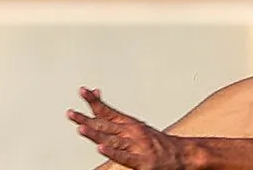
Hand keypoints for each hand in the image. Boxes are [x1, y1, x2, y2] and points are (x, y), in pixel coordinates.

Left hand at [68, 87, 189, 169]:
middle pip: (105, 124)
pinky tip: (101, 148)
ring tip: (81, 128)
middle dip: (86, 118)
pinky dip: (112, 151)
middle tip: (71, 113)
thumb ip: (118, 122)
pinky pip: (124, 156)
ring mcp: (136, 146)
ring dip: (96, 133)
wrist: (182, 155)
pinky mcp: (141, 161)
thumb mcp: (139, 128)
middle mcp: (132, 132)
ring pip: (112, 139)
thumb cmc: (158, 144)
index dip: (94, 101)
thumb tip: (101, 111)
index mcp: (130, 124)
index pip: (108, 110)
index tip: (82, 91)